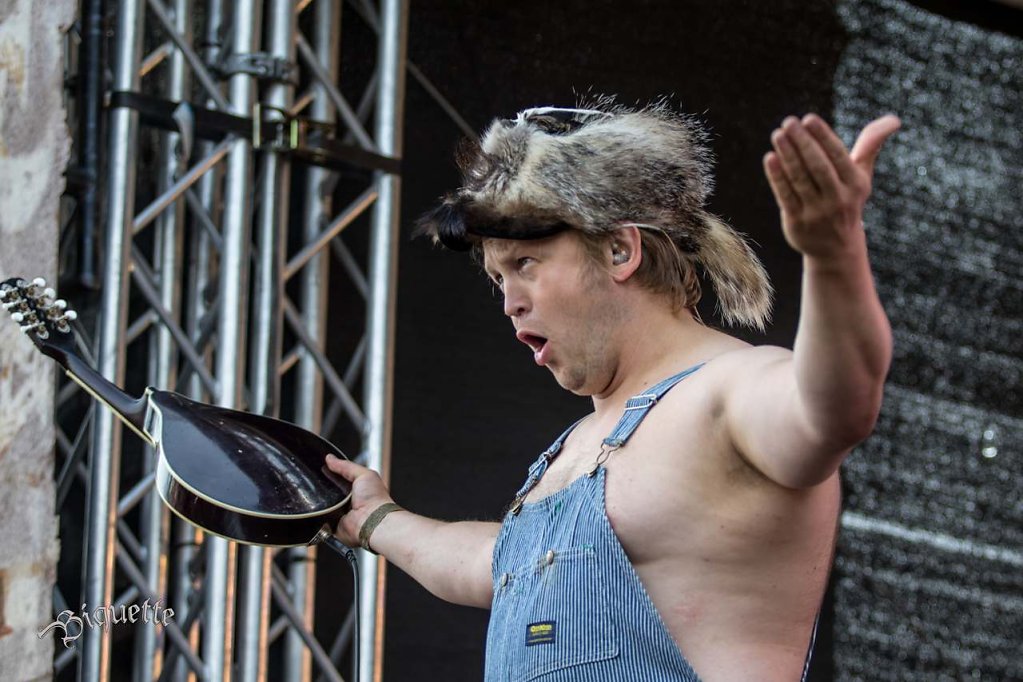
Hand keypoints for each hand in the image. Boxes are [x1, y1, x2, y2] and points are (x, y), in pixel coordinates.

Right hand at [325, 454, 394, 548]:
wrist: (372, 521)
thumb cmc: (375, 499)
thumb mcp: (363, 474)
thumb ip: (346, 466)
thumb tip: (330, 458)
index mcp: (357, 488)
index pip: (340, 478)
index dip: (331, 472)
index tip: (322, 466)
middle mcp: (349, 501)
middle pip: (329, 490)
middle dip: (323, 487)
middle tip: (318, 481)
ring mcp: (340, 513)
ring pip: (322, 504)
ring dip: (320, 500)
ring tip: (320, 495)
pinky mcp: (333, 525)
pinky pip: (319, 518)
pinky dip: (318, 514)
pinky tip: (319, 508)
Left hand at [763, 113, 899, 260]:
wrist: (836, 248)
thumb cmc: (848, 200)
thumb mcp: (862, 175)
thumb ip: (871, 146)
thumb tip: (894, 120)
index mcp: (855, 184)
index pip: (838, 156)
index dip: (823, 136)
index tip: (808, 118)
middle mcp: (838, 199)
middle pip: (818, 166)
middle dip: (803, 142)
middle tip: (788, 122)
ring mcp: (817, 213)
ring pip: (800, 179)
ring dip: (787, 155)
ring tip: (777, 135)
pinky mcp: (797, 223)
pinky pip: (785, 196)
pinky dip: (777, 177)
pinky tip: (770, 158)